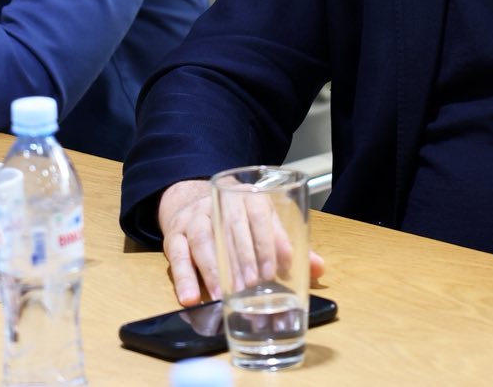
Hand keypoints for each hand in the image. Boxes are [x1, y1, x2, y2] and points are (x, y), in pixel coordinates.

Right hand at [156, 180, 325, 305]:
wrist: (191, 198)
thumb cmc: (237, 217)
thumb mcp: (261, 221)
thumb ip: (286, 245)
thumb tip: (319, 268)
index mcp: (246, 195)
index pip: (259, 213)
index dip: (269, 241)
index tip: (278, 269)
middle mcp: (218, 202)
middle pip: (232, 228)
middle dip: (244, 259)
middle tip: (254, 286)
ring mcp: (194, 218)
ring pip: (204, 240)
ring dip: (214, 270)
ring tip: (225, 295)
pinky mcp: (173, 235)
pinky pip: (177, 256)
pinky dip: (183, 278)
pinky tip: (191, 298)